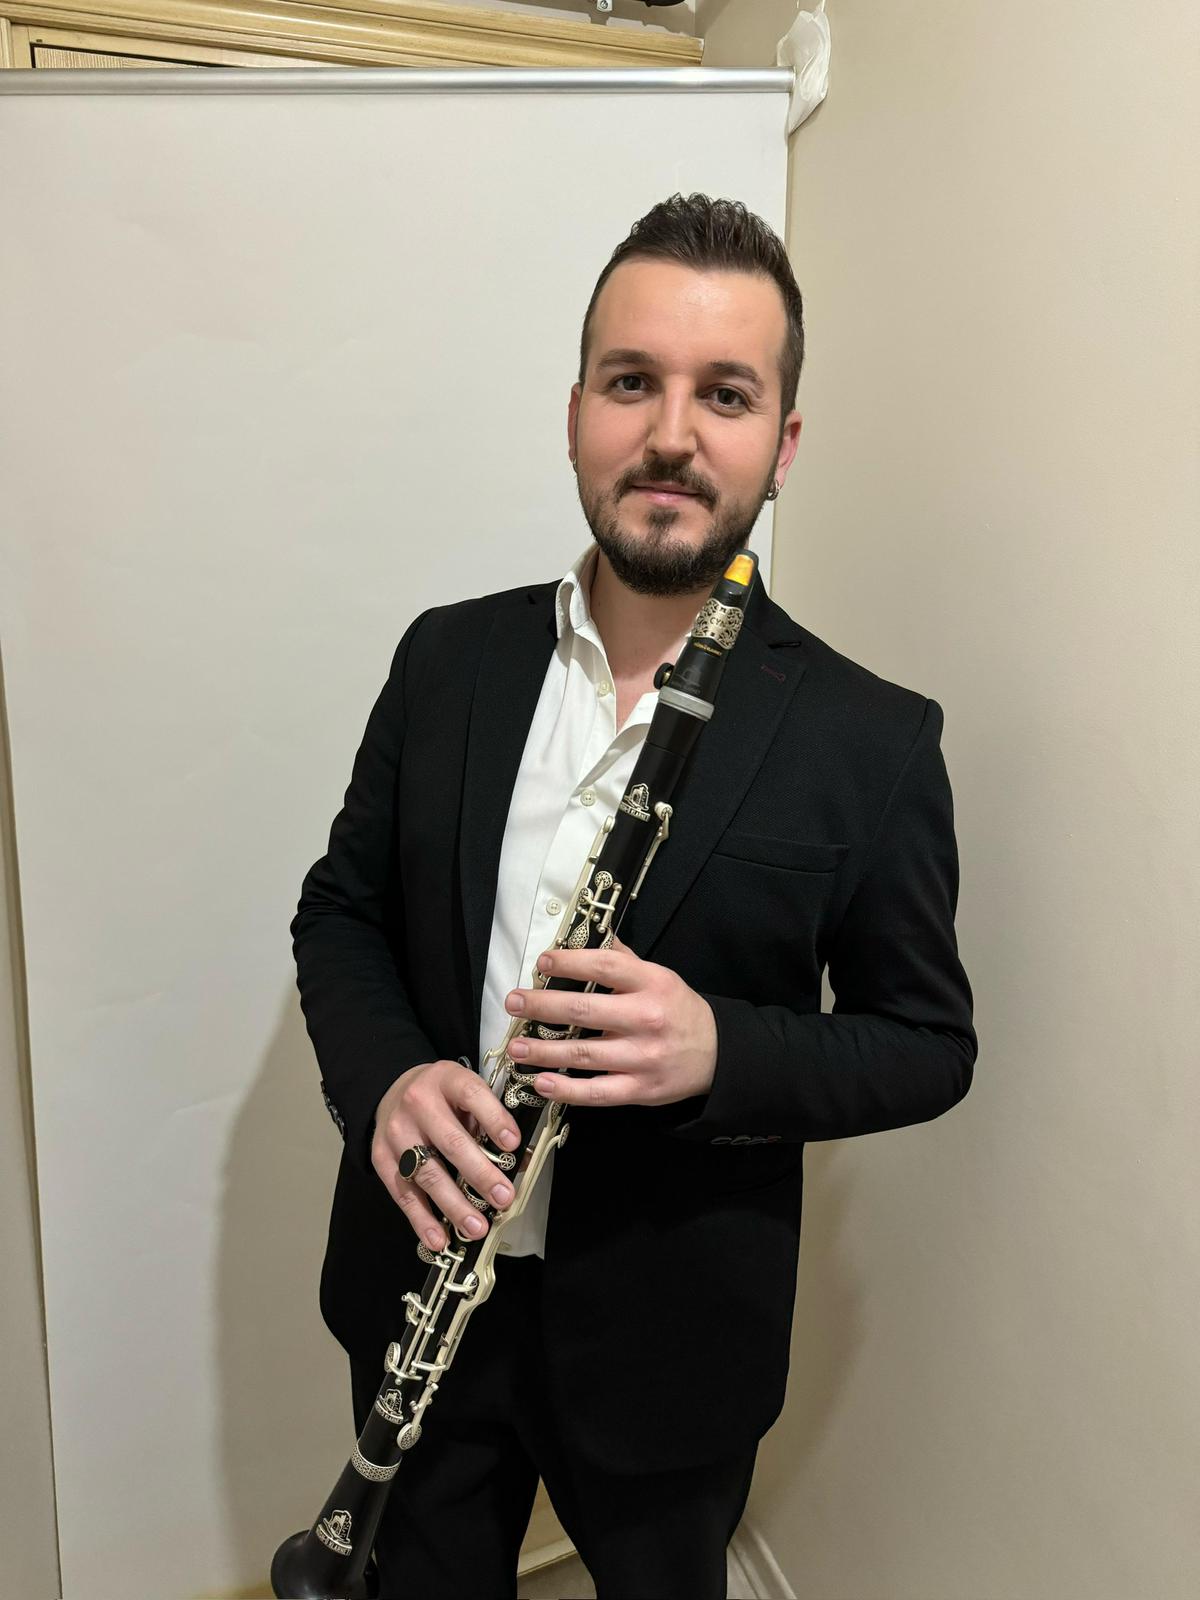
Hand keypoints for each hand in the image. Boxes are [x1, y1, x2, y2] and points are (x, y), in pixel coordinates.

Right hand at [372, 1061, 521, 1251]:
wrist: (392, 1090)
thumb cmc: (441, 1096)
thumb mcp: (466, 1090)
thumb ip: (490, 1118)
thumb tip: (519, 1158)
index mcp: (447, 1080)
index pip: (472, 1096)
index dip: (494, 1119)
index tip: (513, 1144)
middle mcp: (418, 1104)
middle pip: (451, 1142)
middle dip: (480, 1174)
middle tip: (503, 1198)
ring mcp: (397, 1133)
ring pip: (428, 1174)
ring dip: (455, 1206)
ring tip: (477, 1227)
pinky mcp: (382, 1159)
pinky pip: (404, 1194)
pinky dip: (422, 1220)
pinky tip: (439, 1239)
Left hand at [503, 936, 716, 1108]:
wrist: (717, 1055)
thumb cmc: (679, 1011)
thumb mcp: (660, 976)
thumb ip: (624, 960)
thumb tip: (589, 936)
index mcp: (652, 983)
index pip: (604, 967)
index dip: (569, 963)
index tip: (542, 963)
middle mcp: (646, 1019)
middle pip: (584, 1010)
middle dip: (541, 1006)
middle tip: (513, 1003)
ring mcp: (643, 1057)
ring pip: (584, 1054)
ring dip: (543, 1051)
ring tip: (516, 1047)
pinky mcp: (640, 1090)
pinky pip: (597, 1092)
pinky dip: (567, 1090)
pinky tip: (541, 1083)